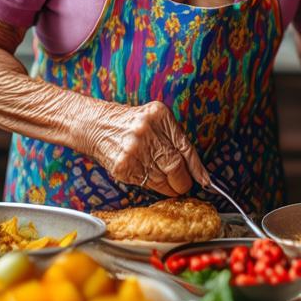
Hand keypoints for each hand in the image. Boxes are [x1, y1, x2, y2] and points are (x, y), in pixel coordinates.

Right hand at [81, 99, 208, 196]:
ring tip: (165, 181)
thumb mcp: (153, 120)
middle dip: (182, 181)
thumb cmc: (128, 123)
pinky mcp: (123, 166)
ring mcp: (134, 149)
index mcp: (159, 115)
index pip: (185, 146)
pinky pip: (146, 183)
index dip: (197, 168)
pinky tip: (148, 177)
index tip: (205, 181)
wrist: (95, 125)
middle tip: (182, 184)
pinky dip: (151, 185)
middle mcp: (147, 131)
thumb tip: (194, 168)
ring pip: (162, 179)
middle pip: (175, 166)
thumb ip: (172, 137)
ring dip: (168, 186)